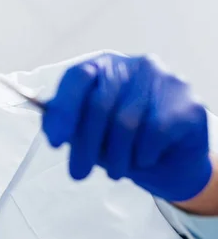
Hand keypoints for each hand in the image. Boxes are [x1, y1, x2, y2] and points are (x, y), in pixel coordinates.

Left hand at [42, 53, 211, 201]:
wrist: (171, 161)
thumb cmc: (123, 141)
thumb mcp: (87, 133)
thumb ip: (66, 124)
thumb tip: (52, 128)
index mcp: (105, 66)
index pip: (78, 77)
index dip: (64, 110)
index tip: (56, 141)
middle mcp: (134, 66)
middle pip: (99, 103)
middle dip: (85, 145)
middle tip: (78, 173)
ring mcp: (164, 79)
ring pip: (126, 121)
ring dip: (116, 157)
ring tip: (116, 172)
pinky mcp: (186, 102)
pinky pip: (155, 132)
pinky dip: (144, 154)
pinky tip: (144, 159)